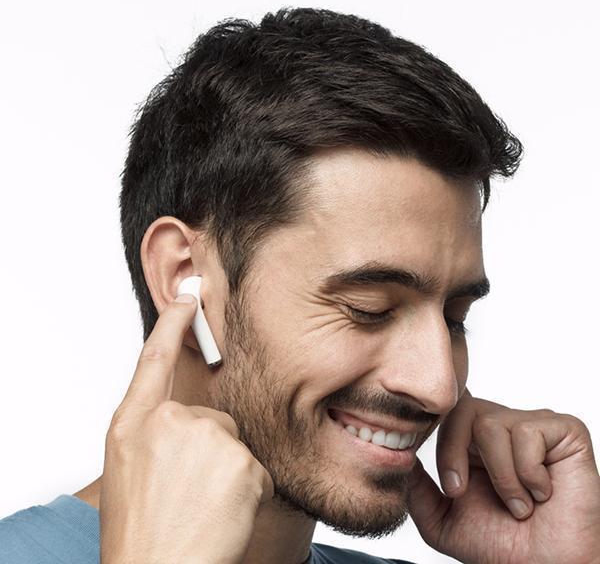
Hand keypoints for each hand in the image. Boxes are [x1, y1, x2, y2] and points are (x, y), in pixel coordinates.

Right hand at [99, 294, 273, 563]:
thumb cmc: (141, 530)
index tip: (189, 293)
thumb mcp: (130, 470)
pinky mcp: (243, 460)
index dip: (172, 323)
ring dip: (226, 473)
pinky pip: (254, 467)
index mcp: (133, 425)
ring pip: (233, 444)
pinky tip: (222, 514)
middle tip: (188, 492)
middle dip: (208, 451)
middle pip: (210, 417)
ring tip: (202, 506)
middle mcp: (169, 422)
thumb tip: (187, 416)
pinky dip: (245, 490)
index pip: (153, 359)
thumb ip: (155, 430)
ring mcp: (207, 438)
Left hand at [408, 390, 599, 563]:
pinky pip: (528, 433)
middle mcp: (502, 425)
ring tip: (518, 505)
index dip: (433, 428)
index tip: (434, 469)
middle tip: (460, 492)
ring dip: (500, 477)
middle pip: (460, 408)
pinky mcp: (564, 431)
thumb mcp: (441, 519)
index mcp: (473, 440)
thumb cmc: (502, 545)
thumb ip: (416, 487)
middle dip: (452, 453)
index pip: (446, 409)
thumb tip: (398, 455)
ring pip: (490, 424)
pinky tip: (542, 493)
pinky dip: (529, 474)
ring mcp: (533, 425)